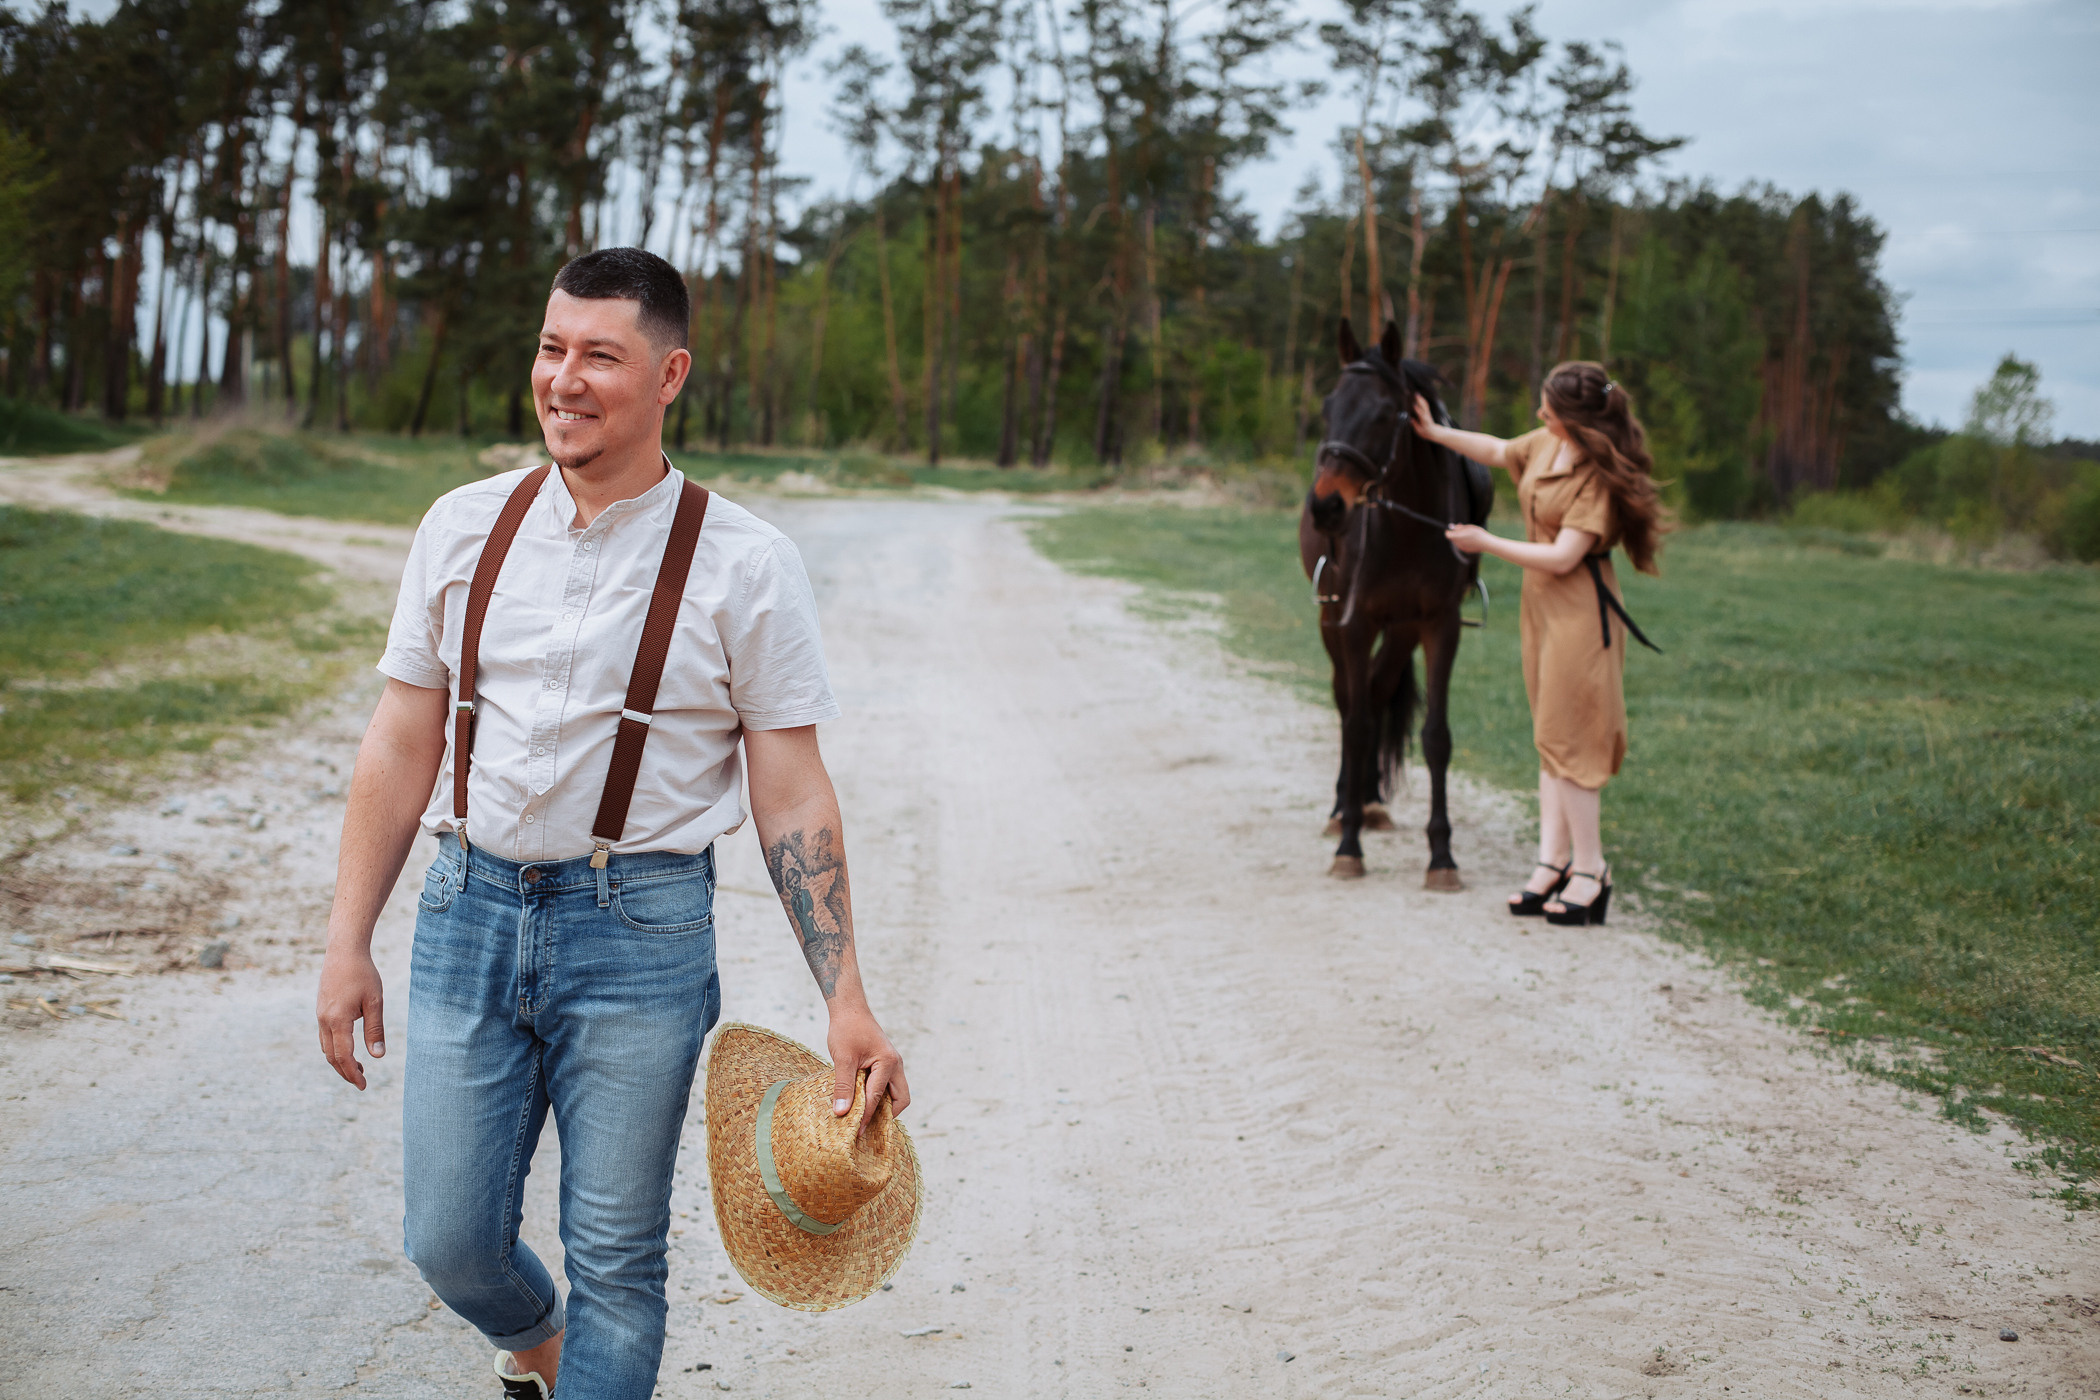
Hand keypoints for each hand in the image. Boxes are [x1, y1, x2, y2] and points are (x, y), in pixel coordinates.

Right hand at [317, 946, 384, 1089]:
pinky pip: (325, 1037)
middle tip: (361, 1082)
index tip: (363, 1085)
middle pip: (331, 1057)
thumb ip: (375, 1029)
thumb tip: (378, 1056)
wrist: (343, 951)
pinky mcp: (321, 1010)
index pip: (343, 1056)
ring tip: (358, 1067)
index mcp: (337, 1021)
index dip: (353, 1074)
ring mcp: (320, 1015)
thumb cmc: (363, 974)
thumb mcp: (375, 1001)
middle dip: (345, 1072)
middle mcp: (324, 1021)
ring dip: (339, 1061)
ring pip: (326, 1048)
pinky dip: (335, 1048)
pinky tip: (348, 1048)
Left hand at [826, 1003, 908, 1135]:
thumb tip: (841, 1113)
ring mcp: (892, 1064)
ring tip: (864, 1118)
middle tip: (866, 1127)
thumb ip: (843, 1086)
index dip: (866, 1116)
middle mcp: (895, 1065)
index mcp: (888, 1063)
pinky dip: (879, 1096)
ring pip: (896, 1094)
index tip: (856, 1132)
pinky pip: (887, 1085)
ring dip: (883, 1106)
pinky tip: (862, 1101)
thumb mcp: (843, 1059)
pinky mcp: (885, 1063)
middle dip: (886, 1115)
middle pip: (901, 1099)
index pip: (877, 1097)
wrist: (849, 1009)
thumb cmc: (847, 1030)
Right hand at [1409, 392, 1441, 440]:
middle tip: (1415, 395)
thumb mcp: (1419, 431)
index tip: (1414, 405)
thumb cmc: (1425, 432)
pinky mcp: (1427, 412)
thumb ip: (1415, 425)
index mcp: (1424, 421)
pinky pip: (1425, 405)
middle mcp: (1426, 416)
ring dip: (1421, 399)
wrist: (1434, 431)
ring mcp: (1427, 413)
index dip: (1418, 410)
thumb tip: (1411, 419)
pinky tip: (1419, 396)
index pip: (1421, 414)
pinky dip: (1422, 400)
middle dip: (1420, 401)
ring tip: (1416, 393)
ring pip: (1425, 404)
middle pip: (1424, 407)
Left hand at [1444, 523, 1492, 553]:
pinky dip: (1463, 541)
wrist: (1486, 543)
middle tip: (1461, 527)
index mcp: (1458, 537)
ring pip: (1457, 541)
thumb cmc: (1478, 533)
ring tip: (1468, 533)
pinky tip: (1470, 539)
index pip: (1448, 535)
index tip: (1451, 528)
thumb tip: (1453, 527)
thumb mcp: (1468, 527)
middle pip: (1452, 538)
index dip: (1448, 531)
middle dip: (1455, 533)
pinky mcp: (1465, 550)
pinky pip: (1461, 544)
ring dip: (1459, 537)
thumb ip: (1459, 527)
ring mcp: (1461, 548)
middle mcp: (1458, 543)